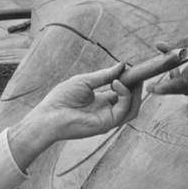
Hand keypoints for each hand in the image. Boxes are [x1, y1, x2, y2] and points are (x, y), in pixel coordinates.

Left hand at [8, 62, 141, 170]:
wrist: (49, 115)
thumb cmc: (62, 98)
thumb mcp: (86, 81)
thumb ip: (105, 75)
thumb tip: (122, 65)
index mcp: (101, 101)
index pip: (122, 92)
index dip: (129, 81)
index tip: (133, 68)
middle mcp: (107, 111)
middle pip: (131, 101)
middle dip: (137, 86)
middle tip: (138, 72)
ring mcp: (108, 118)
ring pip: (132, 108)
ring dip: (135, 92)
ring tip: (132, 77)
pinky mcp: (107, 123)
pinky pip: (124, 109)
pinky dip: (125, 94)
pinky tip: (117, 83)